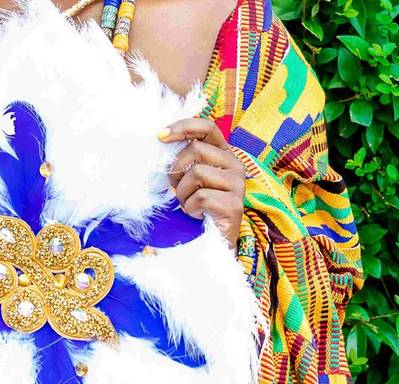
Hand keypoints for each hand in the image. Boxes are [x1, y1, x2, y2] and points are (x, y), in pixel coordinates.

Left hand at [159, 118, 245, 252]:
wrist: (215, 241)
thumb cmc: (199, 207)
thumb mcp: (189, 178)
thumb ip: (183, 160)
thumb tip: (160, 141)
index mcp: (224, 154)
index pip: (207, 128)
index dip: (183, 127)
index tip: (159, 136)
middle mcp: (235, 165)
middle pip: (195, 150)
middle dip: (176, 170)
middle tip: (177, 189)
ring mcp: (238, 185)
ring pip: (197, 173)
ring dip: (183, 193)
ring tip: (189, 204)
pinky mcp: (235, 205)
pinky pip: (201, 197)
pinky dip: (191, 208)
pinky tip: (198, 215)